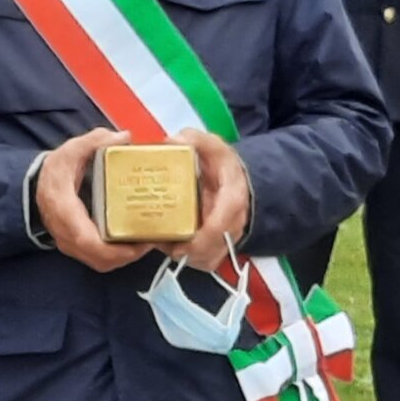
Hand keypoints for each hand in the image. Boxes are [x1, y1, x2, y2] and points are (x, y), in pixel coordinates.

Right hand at [35, 127, 154, 272]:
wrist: (38, 187)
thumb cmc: (55, 170)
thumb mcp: (70, 150)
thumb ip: (94, 141)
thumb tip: (124, 137)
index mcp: (63, 209)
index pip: (85, 238)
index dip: (112, 247)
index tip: (137, 242)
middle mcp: (65, 234)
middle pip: (99, 258)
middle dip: (128, 254)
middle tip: (152, 240)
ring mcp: (70, 244)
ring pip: (101, 263)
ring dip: (125, 258)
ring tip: (147, 242)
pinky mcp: (76, 248)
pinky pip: (99, 261)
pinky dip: (118, 257)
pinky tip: (133, 244)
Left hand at [170, 128, 252, 270]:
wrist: (236, 180)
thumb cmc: (219, 163)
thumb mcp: (211, 145)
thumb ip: (194, 139)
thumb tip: (172, 140)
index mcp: (233, 197)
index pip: (224, 222)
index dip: (205, 235)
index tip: (183, 241)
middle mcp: (233, 222)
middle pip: (216, 248)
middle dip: (191, 252)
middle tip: (165, 246)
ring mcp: (226, 236)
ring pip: (209, 259)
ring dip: (186, 257)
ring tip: (163, 246)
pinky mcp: (217, 244)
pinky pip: (204, 261)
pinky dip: (187, 258)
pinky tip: (168, 247)